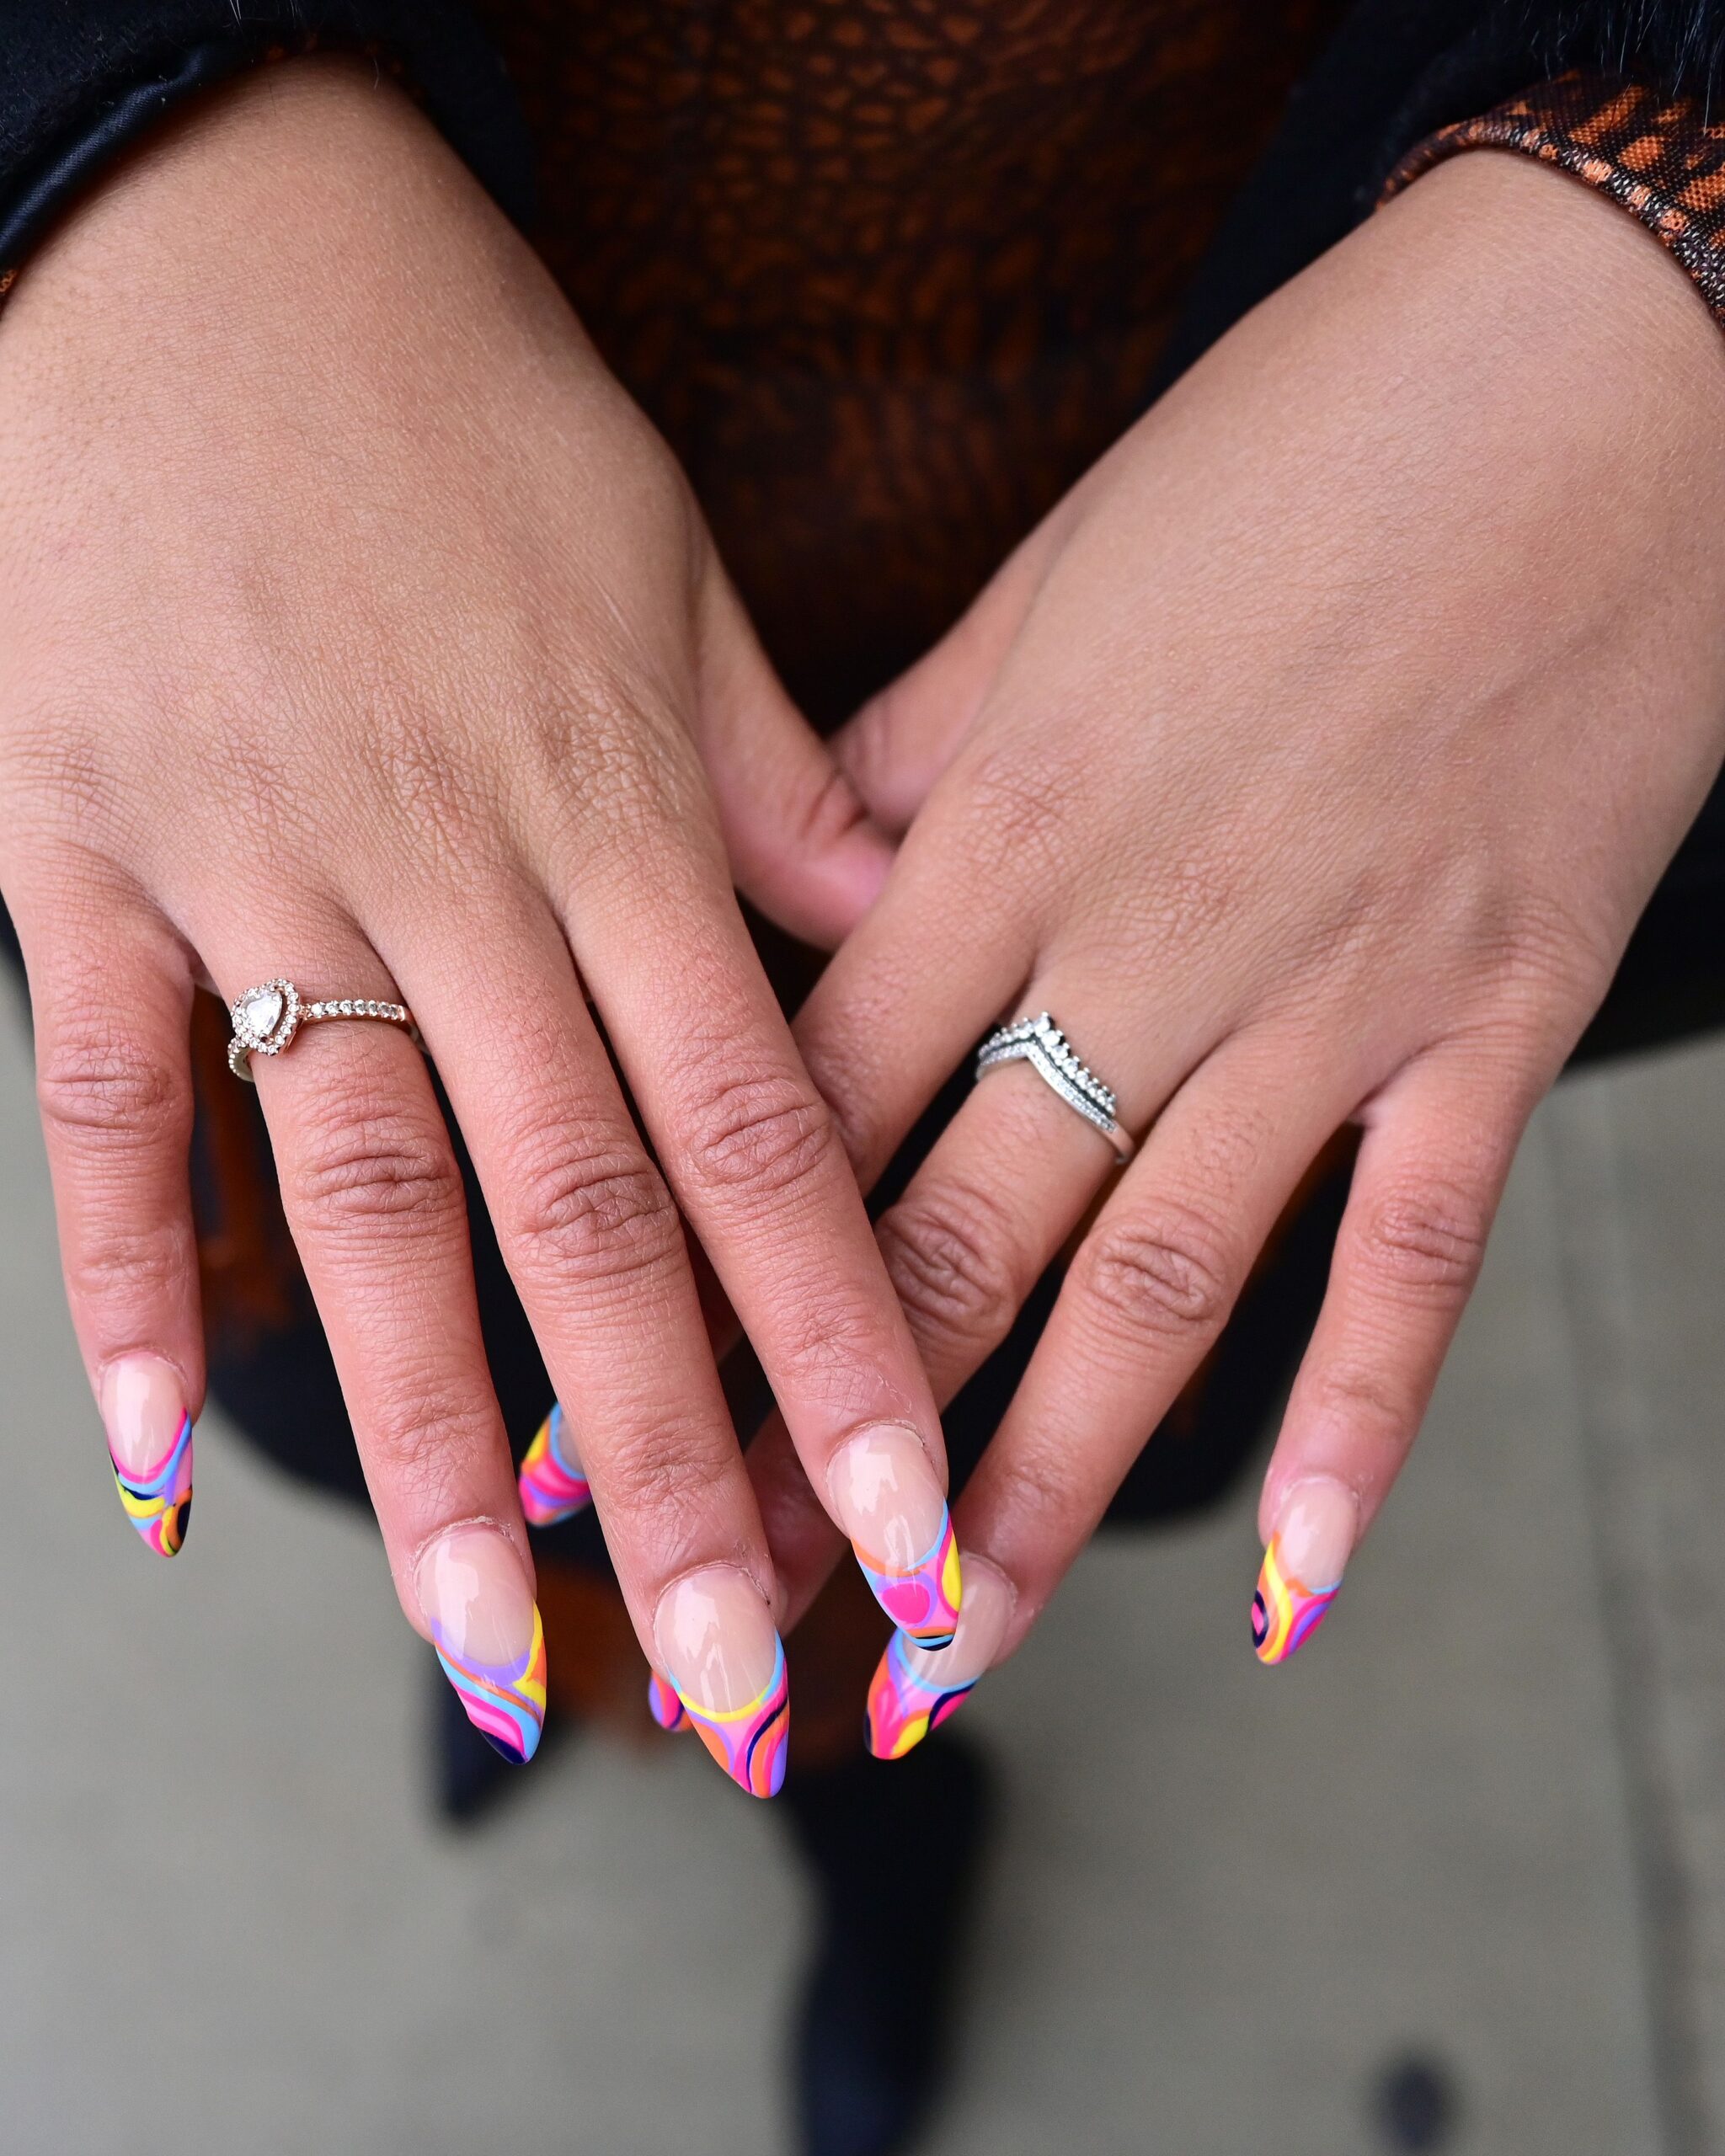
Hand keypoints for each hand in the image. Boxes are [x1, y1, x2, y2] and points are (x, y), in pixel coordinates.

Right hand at [0, 58, 951, 1791]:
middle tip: (739, 1688)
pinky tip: (162, 1473)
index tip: (911, 1524)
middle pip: (580, 1223)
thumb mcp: (657, 557)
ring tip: (485, 1655)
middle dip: (671, 1470)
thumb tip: (887, 931)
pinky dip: (127, 1287)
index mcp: (612, 818)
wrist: (190, 225)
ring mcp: (254, 879)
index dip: (842, 1343)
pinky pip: (103, 1103)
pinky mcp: (77, 858)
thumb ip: (767, 776)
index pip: (758, 1134)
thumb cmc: (450, 393)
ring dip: (426, 1447)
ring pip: (360, 1206)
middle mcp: (450, 878)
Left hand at [743, 152, 1724, 1742]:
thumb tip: (797, 878)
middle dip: (820, 1440)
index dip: (686, 1276)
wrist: (1590, 366)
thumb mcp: (1049, 583)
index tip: (606, 1413)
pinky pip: (1413, 1258)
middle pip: (940, 1236)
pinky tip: (1286, 1582)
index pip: (800, 1103)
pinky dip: (1353, 1426)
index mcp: (997, 825)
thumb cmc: (1301, 446)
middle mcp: (1138, 942)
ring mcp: (1324, 999)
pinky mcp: (1491, 1022)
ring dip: (1031, 1489)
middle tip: (726, 1603)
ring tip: (943, 1651)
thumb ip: (904, 758)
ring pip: (1148, 1290)